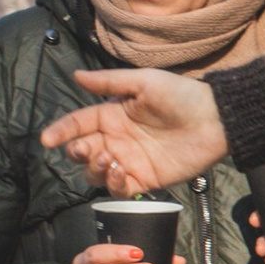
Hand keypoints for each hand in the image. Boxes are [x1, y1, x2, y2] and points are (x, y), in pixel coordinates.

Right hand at [42, 71, 228, 191]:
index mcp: (113, 114)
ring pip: (95, 173)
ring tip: (109, 158)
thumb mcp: (144, 81)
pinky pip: (119, 188)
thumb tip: (77, 75)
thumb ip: (109, 81)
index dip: (61, 131)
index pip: (78, 123)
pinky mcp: (146, 179)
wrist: (216, 119)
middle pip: (82, 151)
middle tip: (85, 148)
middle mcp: (117, 139)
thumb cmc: (182, 95)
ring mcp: (130, 160)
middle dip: (76, 152)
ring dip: (94, 169)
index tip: (47, 139)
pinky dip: (113, 184)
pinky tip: (119, 172)